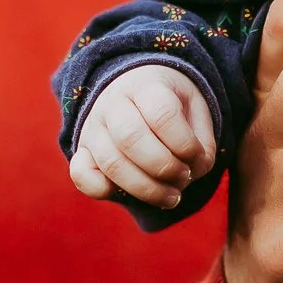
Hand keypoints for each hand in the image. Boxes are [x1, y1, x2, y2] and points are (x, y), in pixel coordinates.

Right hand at [68, 65, 215, 208]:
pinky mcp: (82, 150)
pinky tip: (129, 194)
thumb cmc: (170, 103)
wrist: (135, 89)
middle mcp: (112, 104)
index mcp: (145, 86)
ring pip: (111, 163)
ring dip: (146, 188)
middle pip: (132, 139)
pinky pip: (81, 175)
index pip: (162, 114)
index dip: (185, 144)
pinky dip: (102, 191)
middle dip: (165, 168)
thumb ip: (201, 140)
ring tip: (172, 196)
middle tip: (184, 177)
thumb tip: (196, 170)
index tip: (196, 156)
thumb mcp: (195, 108)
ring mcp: (93, 127)